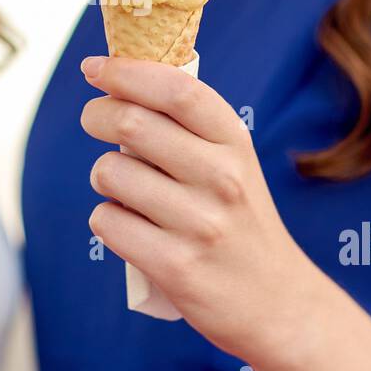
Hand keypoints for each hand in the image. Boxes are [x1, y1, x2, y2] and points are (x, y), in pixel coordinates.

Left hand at [80, 55, 322, 363]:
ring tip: (124, 188)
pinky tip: (128, 227)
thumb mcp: (233, 164)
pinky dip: (105, 219)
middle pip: (131, 122)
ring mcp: (199, 224)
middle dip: (96, 115)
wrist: (277, 302)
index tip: (93, 68)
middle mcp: (222, 179)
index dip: (126, 71)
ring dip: (101, 175)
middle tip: (95, 120)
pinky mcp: (175, 266)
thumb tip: (117, 81)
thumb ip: (187, 126)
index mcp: (235, 144)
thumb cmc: (239, 221)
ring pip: (110, 172)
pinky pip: (106, 221)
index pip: (176, 89)